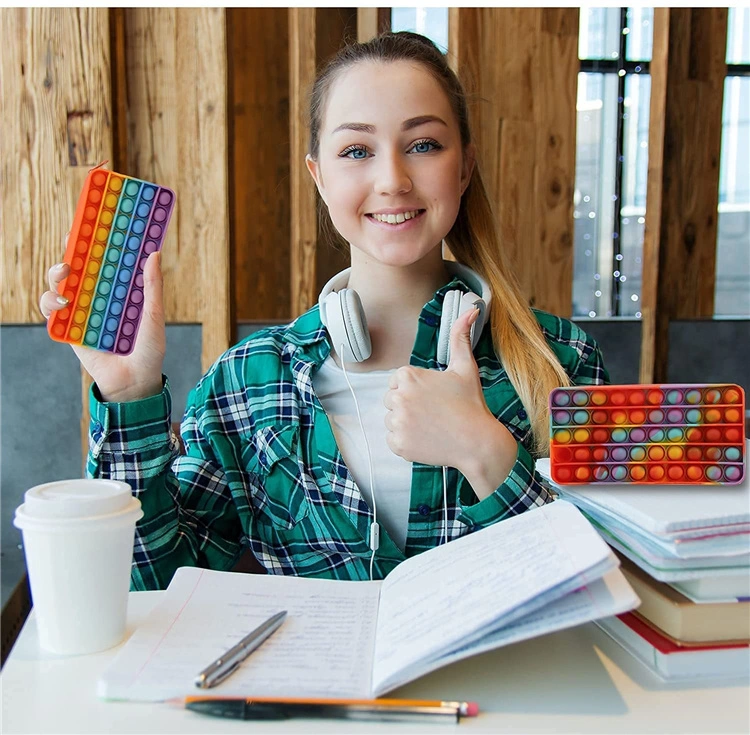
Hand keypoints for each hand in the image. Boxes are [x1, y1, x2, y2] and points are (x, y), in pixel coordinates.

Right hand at [39, 234, 165, 401]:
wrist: (135, 384)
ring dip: (57, 276)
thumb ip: (152, 288)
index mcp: (119, 293)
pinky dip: (52, 304)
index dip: (96, 243)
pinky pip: (53, 313)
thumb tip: (153, 254)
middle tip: (73, 244)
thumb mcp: (153, 317)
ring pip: (61, 287)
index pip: (105, 263)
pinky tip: (62, 302)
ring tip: (66, 275)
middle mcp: (98, 300)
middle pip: (78, 270)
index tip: (92, 223)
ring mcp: (82, 314)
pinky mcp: (70, 332)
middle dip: (71, 253)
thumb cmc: (148, 351)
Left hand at [383, 307, 517, 496]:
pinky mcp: (398, 444)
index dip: (415, 390)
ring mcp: (397, 422)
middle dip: (409, 406)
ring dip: (407, 424)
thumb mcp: (465, 367)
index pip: (397, 382)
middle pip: (392, 400)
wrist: (477, 442)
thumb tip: (472, 309)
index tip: (433, 397)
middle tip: (434, 412)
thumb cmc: (471, 404)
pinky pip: (393, 440)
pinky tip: (426, 438)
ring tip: (431, 425)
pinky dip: (406, 441)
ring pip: (392, 420)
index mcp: (408, 376)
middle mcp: (398, 397)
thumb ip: (460, 337)